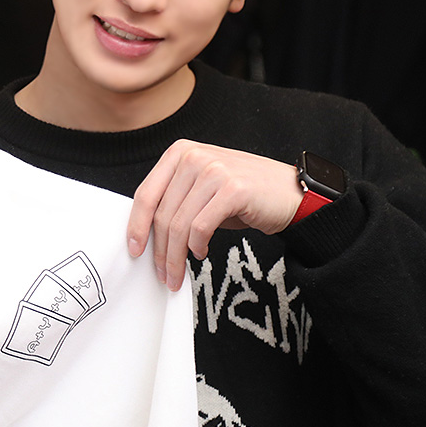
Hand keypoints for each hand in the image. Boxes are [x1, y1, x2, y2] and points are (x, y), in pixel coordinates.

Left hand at [127, 140, 303, 290]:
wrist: (290, 193)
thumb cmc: (244, 194)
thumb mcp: (201, 189)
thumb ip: (175, 200)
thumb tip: (146, 234)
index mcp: (180, 153)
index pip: (146, 194)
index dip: (137, 226)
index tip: (134, 250)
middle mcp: (194, 157)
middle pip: (162, 214)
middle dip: (159, 250)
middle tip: (163, 273)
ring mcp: (214, 170)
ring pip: (179, 225)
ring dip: (175, 256)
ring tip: (178, 274)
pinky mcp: (233, 189)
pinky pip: (201, 228)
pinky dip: (197, 247)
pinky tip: (201, 253)